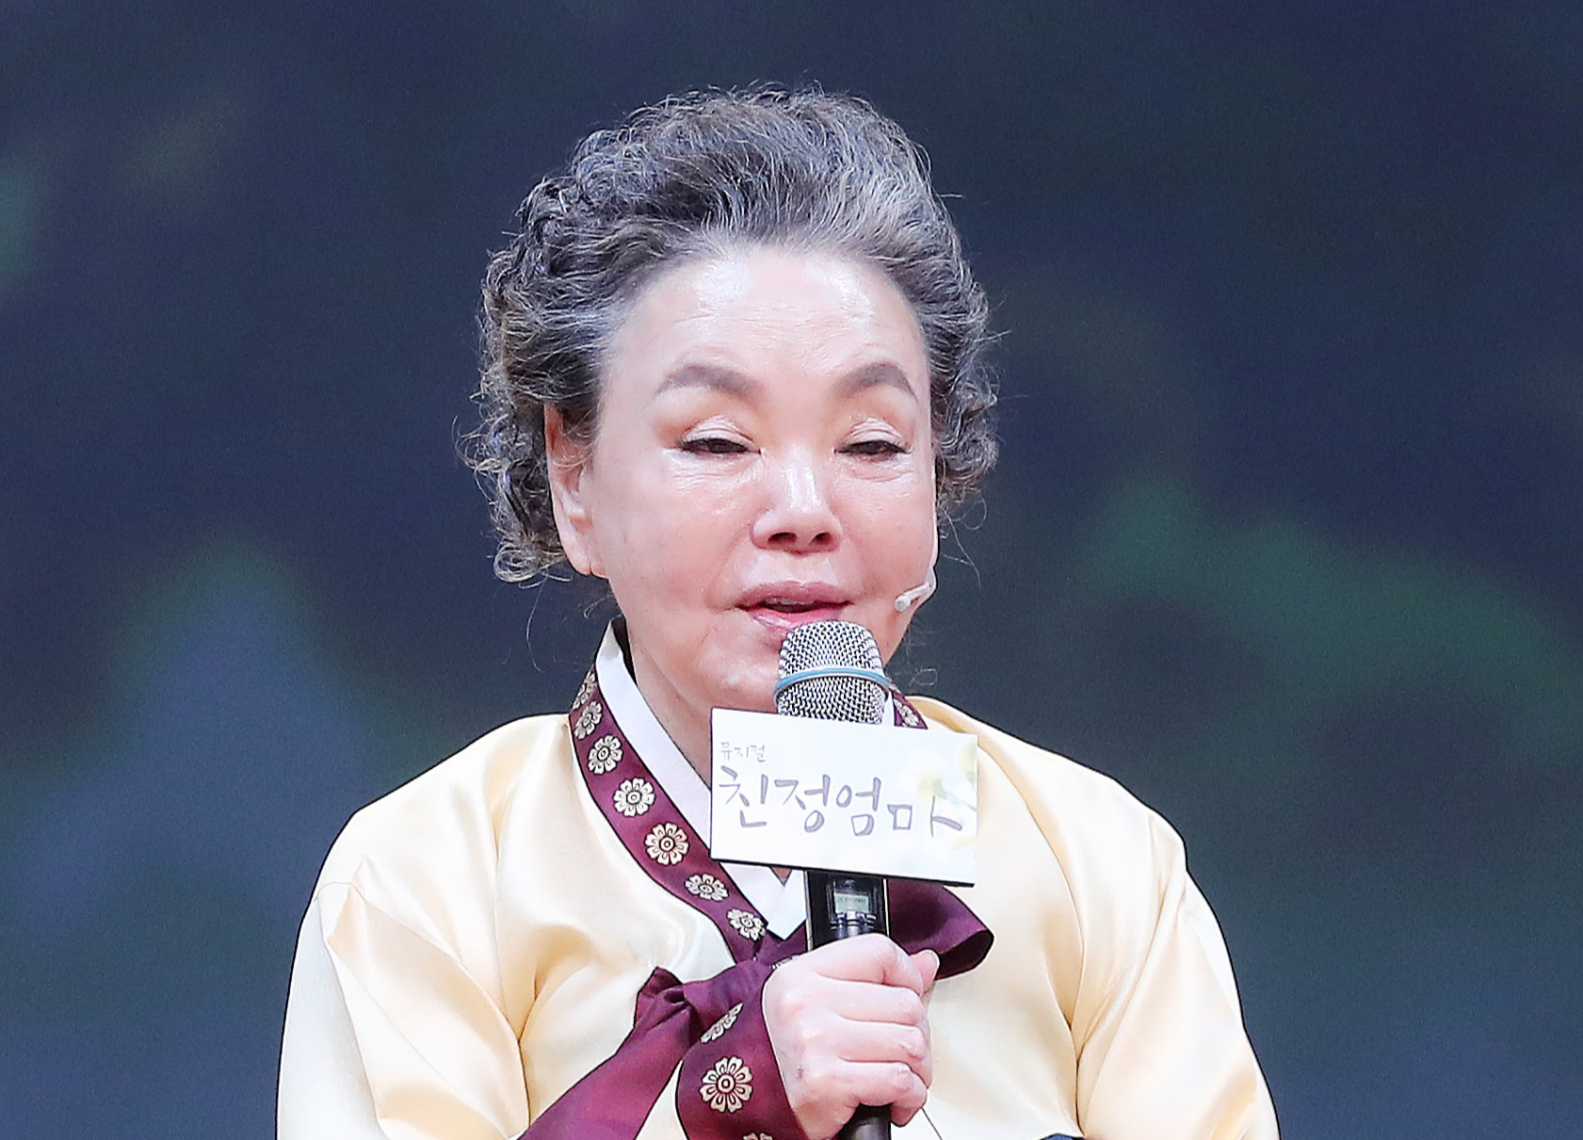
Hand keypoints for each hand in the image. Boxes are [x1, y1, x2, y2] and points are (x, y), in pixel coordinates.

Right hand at [761, 935, 938, 1139]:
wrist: (754, 1109)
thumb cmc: (789, 1056)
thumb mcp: (821, 1004)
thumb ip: (876, 980)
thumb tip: (926, 963)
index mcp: (802, 974)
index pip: (879, 952)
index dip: (907, 976)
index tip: (908, 996)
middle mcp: (804, 1002)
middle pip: (905, 1003)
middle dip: (918, 1036)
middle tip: (902, 1053)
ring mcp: (815, 1040)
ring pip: (909, 1043)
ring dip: (917, 1069)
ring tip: (898, 1077)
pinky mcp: (827, 1081)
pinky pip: (900, 1080)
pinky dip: (910, 1097)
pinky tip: (894, 1100)